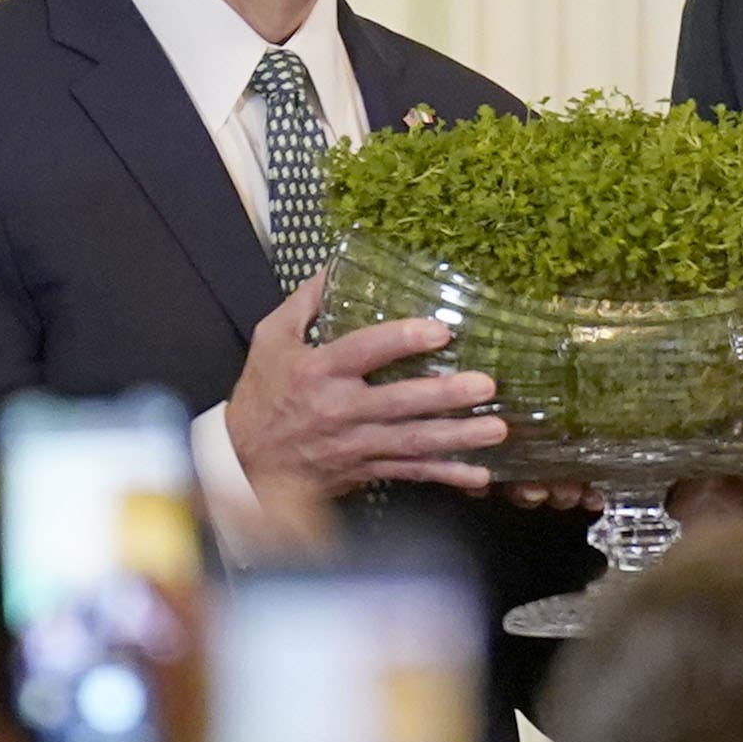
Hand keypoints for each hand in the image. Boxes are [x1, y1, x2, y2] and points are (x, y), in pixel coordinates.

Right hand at [230, 271, 507, 505]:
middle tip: (487, 385)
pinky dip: (446, 476)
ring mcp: (355, 445)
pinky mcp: (365, 469)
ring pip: (412, 442)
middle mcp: (340, 410)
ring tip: (497, 429)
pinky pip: (410, 473)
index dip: (402, 340)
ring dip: (458, 438)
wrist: (245, 463)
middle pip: (399, 403)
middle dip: (445, 396)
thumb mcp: (271, 339)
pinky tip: (480, 477)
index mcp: (317, 372)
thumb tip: (336, 265)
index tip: (441, 330)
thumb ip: (305, 302)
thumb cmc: (262, 394)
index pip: (364, 352)